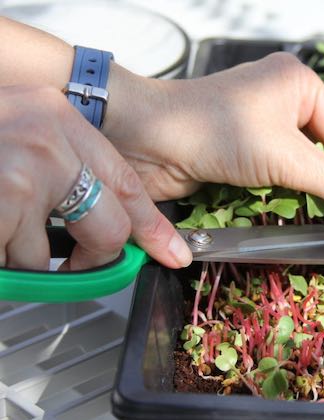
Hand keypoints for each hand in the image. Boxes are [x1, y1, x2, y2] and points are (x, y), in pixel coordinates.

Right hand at [0, 86, 191, 269]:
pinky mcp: (4, 200)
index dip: (151, 227)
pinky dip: (1, 259)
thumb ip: (63, 165)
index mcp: (59, 117)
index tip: (172, 252)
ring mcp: (27, 171)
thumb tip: (99, 215)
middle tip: (74, 264)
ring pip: (51, 255)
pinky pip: (18, 263)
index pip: (127, 183)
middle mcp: (50, 140)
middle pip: (110, 228)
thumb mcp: (21, 131)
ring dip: (22, 254)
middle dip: (94, 257)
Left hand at [104, 53, 323, 226]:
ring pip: (305, 170)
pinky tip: (300, 219)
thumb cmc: (214, 131)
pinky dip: (288, 199)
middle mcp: (284, 101)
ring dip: (314, 198)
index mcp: (301, 84)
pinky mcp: (243, 152)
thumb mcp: (288, 159)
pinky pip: (280, 178)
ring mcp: (261, 127)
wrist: (143, 141)